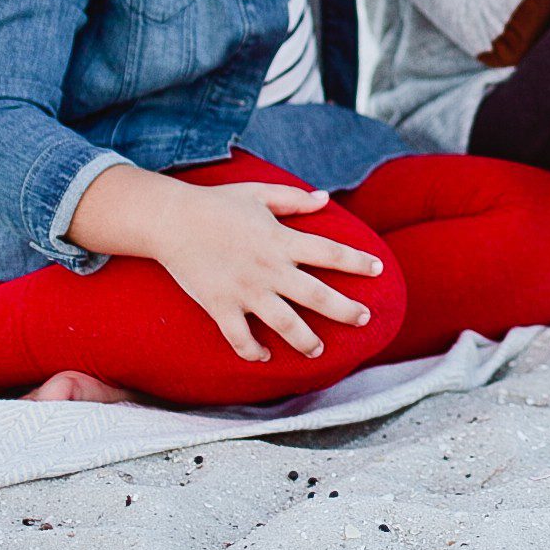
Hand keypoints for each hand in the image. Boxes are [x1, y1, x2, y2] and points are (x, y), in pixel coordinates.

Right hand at [155, 179, 387, 362]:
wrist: (171, 221)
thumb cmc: (217, 203)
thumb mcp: (260, 194)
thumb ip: (294, 199)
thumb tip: (325, 199)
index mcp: (281, 240)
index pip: (330, 252)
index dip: (357, 262)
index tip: (379, 269)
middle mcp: (269, 269)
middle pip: (317, 296)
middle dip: (345, 310)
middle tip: (364, 319)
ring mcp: (245, 291)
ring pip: (285, 324)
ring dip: (306, 341)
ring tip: (320, 351)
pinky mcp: (220, 306)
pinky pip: (240, 337)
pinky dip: (253, 350)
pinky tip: (265, 356)